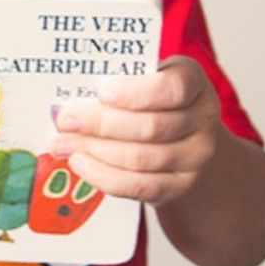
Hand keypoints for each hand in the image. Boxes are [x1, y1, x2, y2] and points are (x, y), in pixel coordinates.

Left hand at [52, 55, 223, 206]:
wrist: (184, 142)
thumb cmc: (152, 102)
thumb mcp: (143, 79)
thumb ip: (117, 81)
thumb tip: (69, 93)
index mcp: (192, 80)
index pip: (173, 88)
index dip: (136, 93)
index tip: (101, 92)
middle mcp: (202, 118)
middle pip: (151, 127)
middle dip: (101, 124)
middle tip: (65, 121)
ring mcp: (195, 156)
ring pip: (141, 158)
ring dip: (95, 151)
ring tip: (62, 144)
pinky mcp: (179, 186)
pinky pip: (139, 186)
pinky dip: (104, 176)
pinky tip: (80, 164)